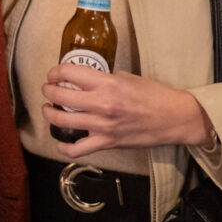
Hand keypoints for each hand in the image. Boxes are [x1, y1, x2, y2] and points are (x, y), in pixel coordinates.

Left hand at [41, 65, 213, 159]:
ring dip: (50, 113)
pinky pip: (77, 149)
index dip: (55, 72)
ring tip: (49, 109)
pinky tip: (60, 141)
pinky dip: (64, 147)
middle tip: (48, 89)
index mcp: (107, 84)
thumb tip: (88, 80)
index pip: (69, 73)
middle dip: (48, 91)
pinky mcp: (107, 143)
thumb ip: (105, 78)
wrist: (173, 118)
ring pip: (62, 121)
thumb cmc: (154, 94)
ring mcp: (102, 126)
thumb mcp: (128, 77)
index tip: (54, 74)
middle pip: (60, 96)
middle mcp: (102, 104)